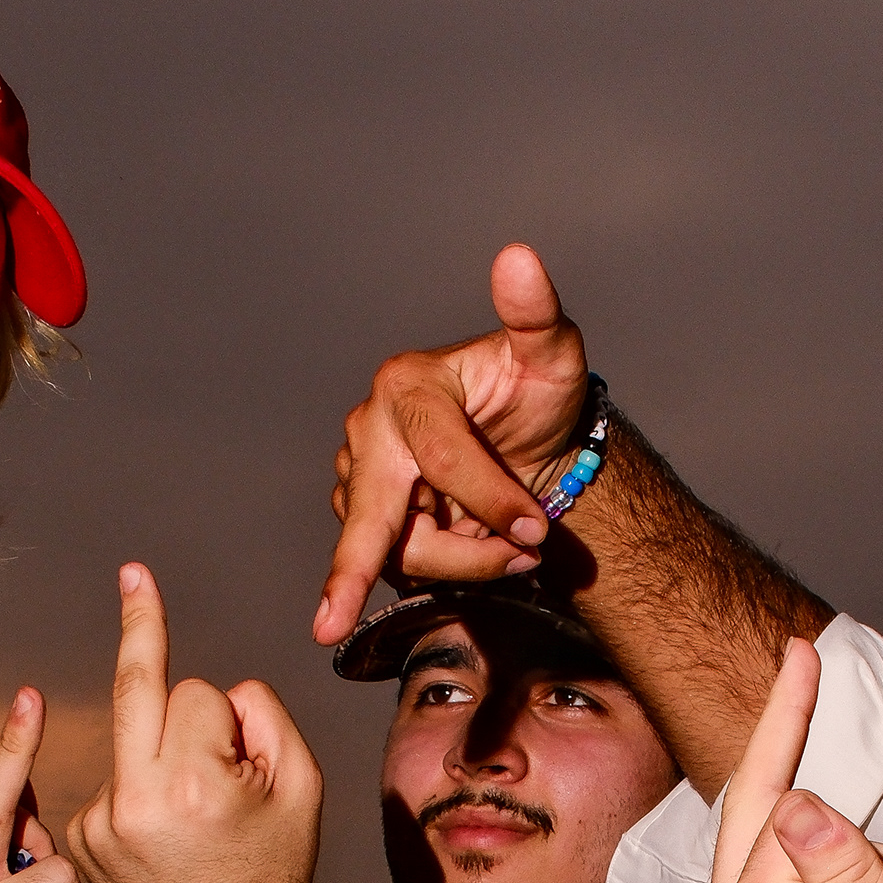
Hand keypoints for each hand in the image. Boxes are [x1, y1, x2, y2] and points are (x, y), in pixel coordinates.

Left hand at [60, 563, 327, 882]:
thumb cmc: (274, 873)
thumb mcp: (303, 787)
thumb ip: (264, 716)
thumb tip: (216, 693)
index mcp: (190, 787)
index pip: (197, 693)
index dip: (228, 717)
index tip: (173, 629)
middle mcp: (132, 803)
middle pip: (138, 691)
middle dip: (141, 629)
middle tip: (133, 575)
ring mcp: (97, 826)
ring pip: (133, 740)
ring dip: (163, 757)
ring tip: (196, 823)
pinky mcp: (80, 841)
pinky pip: (115, 777)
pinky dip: (141, 789)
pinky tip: (165, 835)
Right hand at [313, 243, 593, 639]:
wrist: (530, 447)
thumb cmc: (539, 397)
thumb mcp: (552, 354)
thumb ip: (535, 313)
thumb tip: (519, 258)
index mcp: (405, 387)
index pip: (440, 456)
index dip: (488, 499)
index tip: (535, 533)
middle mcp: (369, 432)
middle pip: (374, 511)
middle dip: (354, 566)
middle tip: (330, 624)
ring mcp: (361, 480)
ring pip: (393, 550)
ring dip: (461, 564)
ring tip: (513, 548)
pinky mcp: (366, 521)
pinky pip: (396, 566)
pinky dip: (447, 571)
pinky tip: (480, 552)